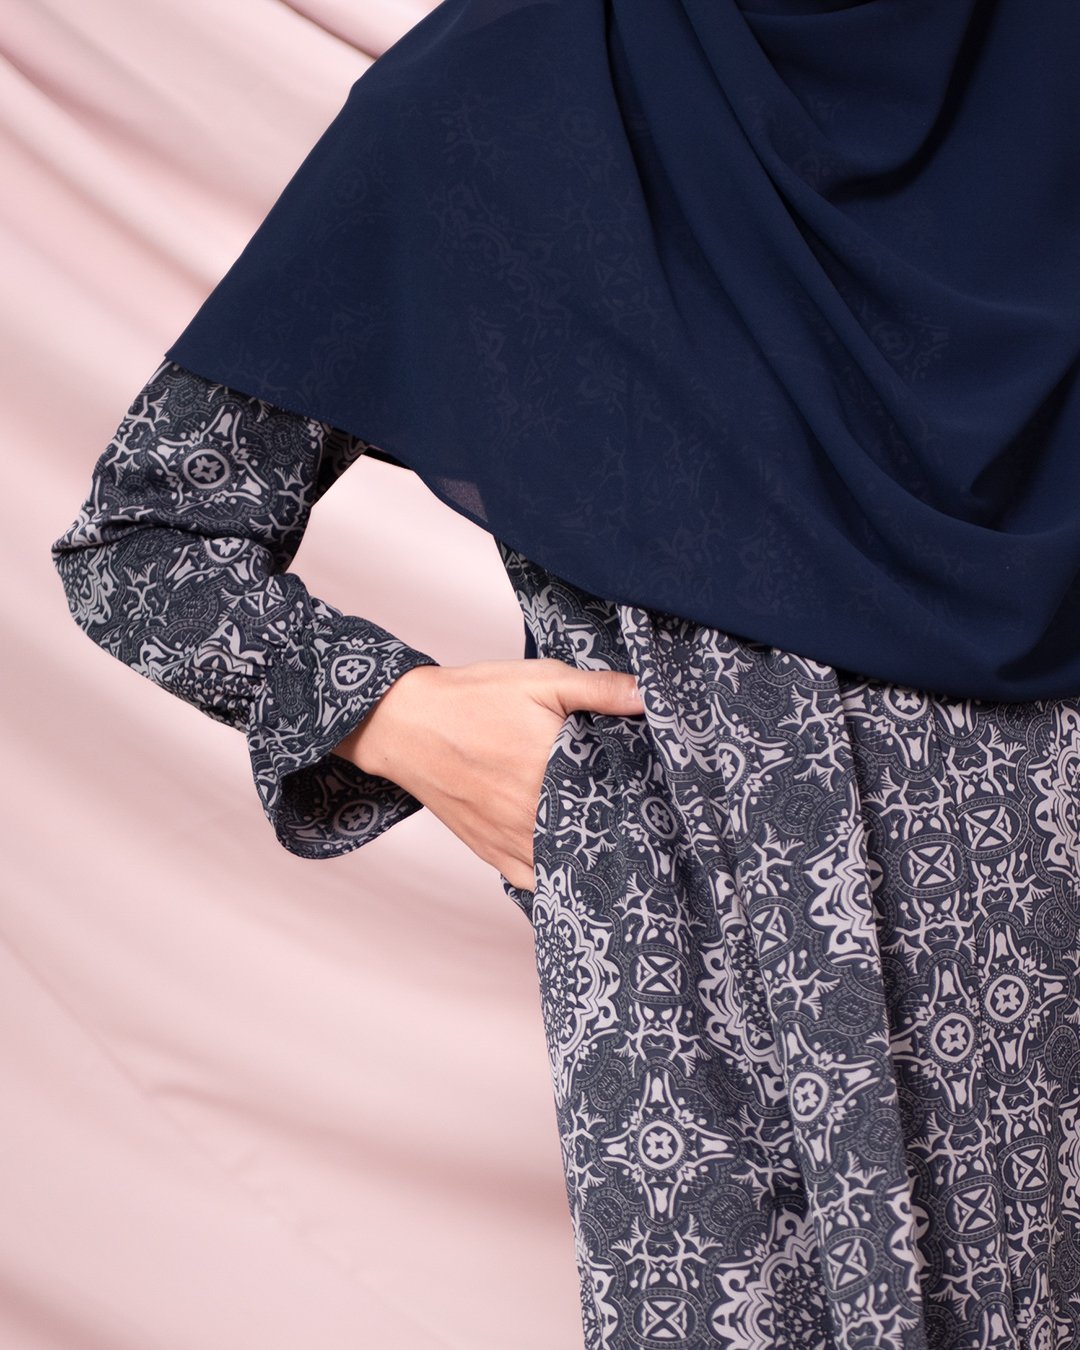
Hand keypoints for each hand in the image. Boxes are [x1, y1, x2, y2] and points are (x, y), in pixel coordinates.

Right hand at [331, 658, 646, 890]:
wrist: (405, 723)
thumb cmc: (472, 699)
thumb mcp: (540, 679)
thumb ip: (598, 689)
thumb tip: (649, 696)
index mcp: (554, 771)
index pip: (621, 799)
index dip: (644, 799)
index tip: (660, 796)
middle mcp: (535, 816)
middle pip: (599, 837)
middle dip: (625, 830)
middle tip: (648, 821)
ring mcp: (514, 841)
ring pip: (571, 867)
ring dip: (594, 857)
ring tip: (619, 845)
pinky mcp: (494, 854)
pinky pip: (537, 884)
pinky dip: (558, 878)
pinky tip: (575, 866)